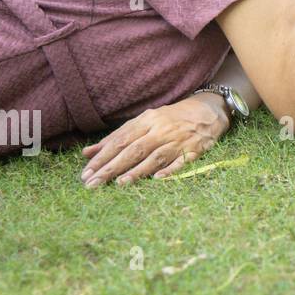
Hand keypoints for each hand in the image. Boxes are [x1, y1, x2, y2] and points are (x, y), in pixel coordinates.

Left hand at [79, 94, 229, 187]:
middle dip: (112, 168)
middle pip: (134, 150)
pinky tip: (158, 179)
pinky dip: (170, 170)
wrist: (208, 110)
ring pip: (155, 157)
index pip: (121, 140)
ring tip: (120, 184)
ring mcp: (178, 140)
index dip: (103, 157)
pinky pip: (181, 161)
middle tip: (93, 184)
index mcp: (147, 121)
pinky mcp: (194, 150)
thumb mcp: (144, 122)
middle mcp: (161, 130)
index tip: (86, 173)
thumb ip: (117, 137)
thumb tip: (87, 153)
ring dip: (137, 171)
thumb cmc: (171, 118)